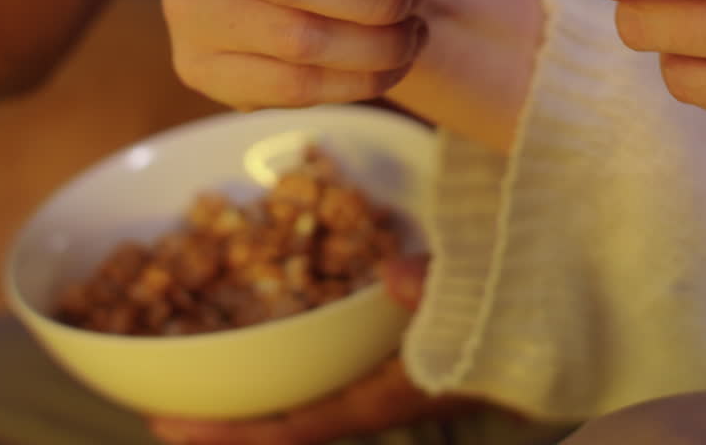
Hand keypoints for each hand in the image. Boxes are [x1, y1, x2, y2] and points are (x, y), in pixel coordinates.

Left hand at [147, 255, 479, 444]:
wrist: (546, 331)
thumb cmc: (511, 323)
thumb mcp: (481, 301)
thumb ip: (438, 290)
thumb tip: (393, 275)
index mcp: (383, 397)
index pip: (295, 428)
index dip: (231, 433)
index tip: (170, 425)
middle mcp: (368, 399)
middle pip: (281, 426)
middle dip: (222, 426)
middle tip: (159, 414)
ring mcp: (371, 385)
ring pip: (294, 405)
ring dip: (245, 402)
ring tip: (192, 385)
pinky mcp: (378, 365)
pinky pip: (314, 379)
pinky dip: (275, 371)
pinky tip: (256, 339)